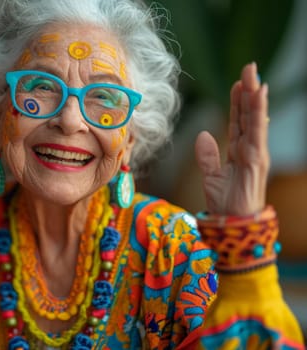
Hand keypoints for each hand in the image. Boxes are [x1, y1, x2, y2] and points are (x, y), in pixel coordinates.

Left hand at [195, 62, 268, 215]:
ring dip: (254, 96)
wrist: (231, 223)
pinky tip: (259, 95)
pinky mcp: (256, 159)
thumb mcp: (211, 176)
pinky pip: (256, 131)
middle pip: (248, 115)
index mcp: (239, 151)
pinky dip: (257, 112)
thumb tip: (203, 134)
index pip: (238, 121)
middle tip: (249, 68)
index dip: (238, 102)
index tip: (237, 83)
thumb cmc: (225, 203)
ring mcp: (255, 153)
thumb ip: (207, 156)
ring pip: (254, 118)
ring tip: (254, 75)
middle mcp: (250, 148)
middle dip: (248, 92)